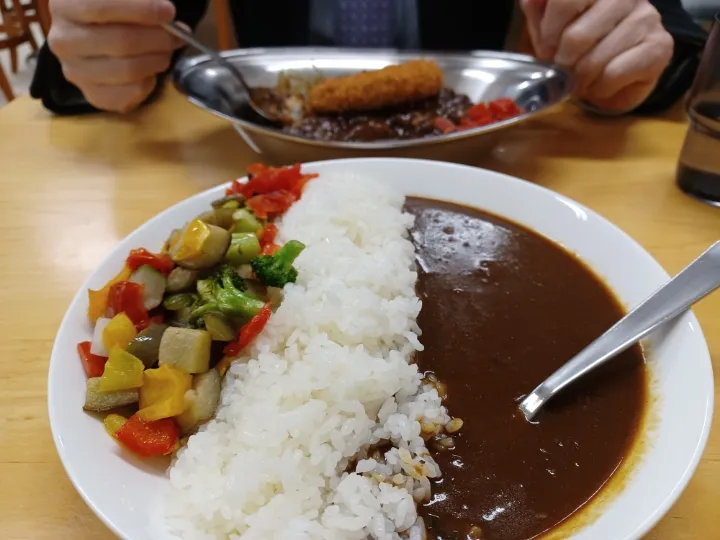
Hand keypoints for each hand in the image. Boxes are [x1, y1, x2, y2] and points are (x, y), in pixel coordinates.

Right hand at [48, 0, 182, 112]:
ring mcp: (75, 72)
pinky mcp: (92, 96)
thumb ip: (140, 2)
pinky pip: (131, 94)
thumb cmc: (112, 10)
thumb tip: (166, 14)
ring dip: (158, 60)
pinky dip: (149, 83)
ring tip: (164, 51)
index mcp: (64, 5)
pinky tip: (148, 70)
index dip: (141, 10)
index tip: (168, 12)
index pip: (101, 7)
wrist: (93, 35)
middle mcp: (63, 40)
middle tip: (176, 35)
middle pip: (122, 42)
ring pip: (130, 70)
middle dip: (159, 38)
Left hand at [520, 0, 673, 111]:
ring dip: (582, 79)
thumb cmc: (577, 49)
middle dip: (563, 63)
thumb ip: (538, 10)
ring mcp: (647, 17)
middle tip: (565, 71)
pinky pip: (615, 73)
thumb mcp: (549, 27)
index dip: (549, 33)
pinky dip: (601, 88)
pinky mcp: (660, 46)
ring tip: (582, 80)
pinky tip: (602, 84)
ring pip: (596, 58)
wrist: (612, 78)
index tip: (548, 49)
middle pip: (577, 36)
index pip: (565, 1)